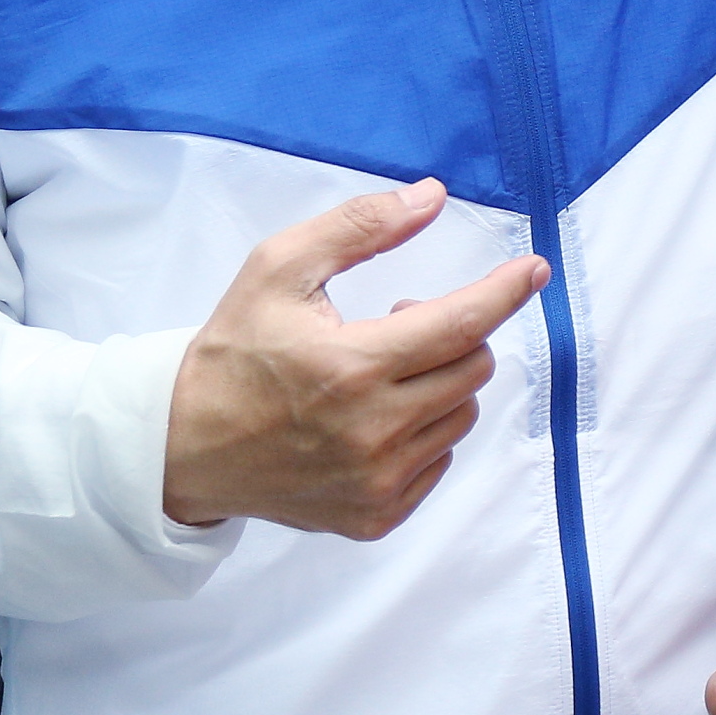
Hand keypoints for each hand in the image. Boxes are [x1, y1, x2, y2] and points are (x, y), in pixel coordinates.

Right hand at [161, 179, 549, 537]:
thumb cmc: (234, 351)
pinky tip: (375, 416)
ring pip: (460, 413)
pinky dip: (424, 429)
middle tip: (399, 321)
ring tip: (381, 369)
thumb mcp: (278, 268)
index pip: (461, 325)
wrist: (181, 447)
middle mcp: (372, 432)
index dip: (505, 292)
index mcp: (353, 368)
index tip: (534, 269)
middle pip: (471, 367)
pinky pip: (439, 460)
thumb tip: (433, 197)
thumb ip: (358, 226)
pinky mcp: (373, 517)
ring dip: (440, 381)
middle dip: (452, 333)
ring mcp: (375, 482)